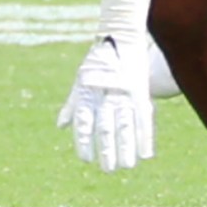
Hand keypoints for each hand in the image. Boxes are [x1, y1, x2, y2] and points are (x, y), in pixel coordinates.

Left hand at [56, 33, 155, 170]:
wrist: (120, 38)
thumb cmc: (97, 62)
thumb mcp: (80, 81)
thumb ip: (73, 105)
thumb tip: (61, 126)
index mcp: (89, 92)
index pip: (85, 121)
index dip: (84, 141)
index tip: (85, 159)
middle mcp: (106, 94)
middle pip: (106, 127)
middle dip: (107, 150)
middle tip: (107, 169)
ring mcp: (125, 93)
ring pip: (126, 125)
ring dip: (126, 148)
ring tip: (126, 166)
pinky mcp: (141, 92)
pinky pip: (144, 118)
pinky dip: (145, 137)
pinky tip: (145, 153)